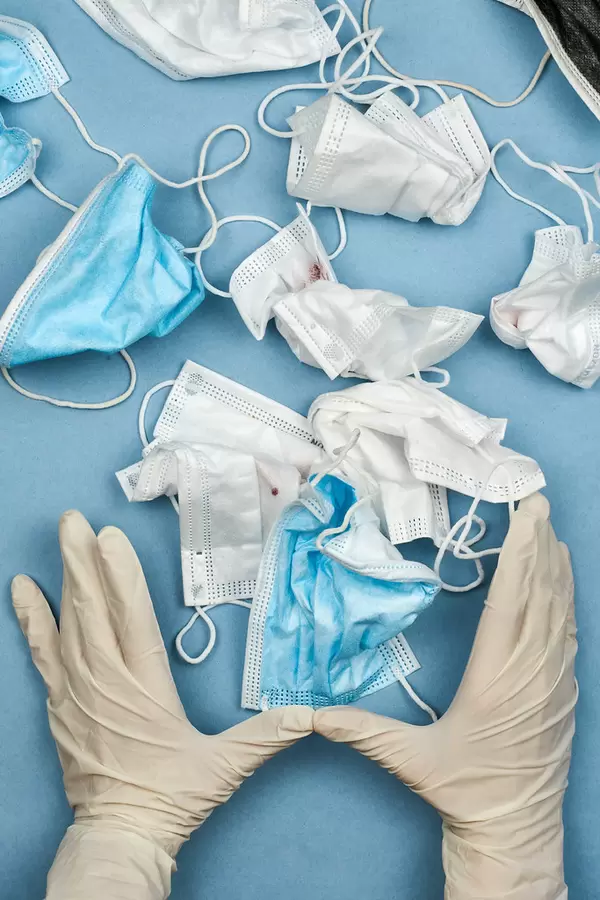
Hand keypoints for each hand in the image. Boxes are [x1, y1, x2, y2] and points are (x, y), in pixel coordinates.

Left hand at [13, 511, 311, 862]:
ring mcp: (76, 690)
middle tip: (74, 519)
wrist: (121, 832)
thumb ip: (267, 735)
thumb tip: (312, 714)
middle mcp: (105, 680)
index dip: (120, 575)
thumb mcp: (225, 766)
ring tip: (60, 536)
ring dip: (63, 578)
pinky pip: (41, 651)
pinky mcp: (59, 702)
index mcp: (145, 687)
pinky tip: (22, 589)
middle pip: (92, 609)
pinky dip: (31, 618)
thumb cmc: (172, 796)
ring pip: (67, 623)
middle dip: (83, 560)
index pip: (131, 618)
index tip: (109, 538)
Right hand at [315, 494, 575, 899]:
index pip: (510, 603)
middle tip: (537, 500)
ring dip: (555, 565)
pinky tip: (562, 577)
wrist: (515, 829)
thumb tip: (311, 715)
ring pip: (559, 609)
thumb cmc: (465, 791)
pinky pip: (568, 631)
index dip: (519, 556)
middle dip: (540, 544)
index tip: (525, 517)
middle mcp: (531, 670)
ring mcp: (553, 679)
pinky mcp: (563, 689)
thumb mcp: (413, 761)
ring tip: (549, 526)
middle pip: (540, 595)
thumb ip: (363, 731)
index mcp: (495, 678)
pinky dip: (566, 596)